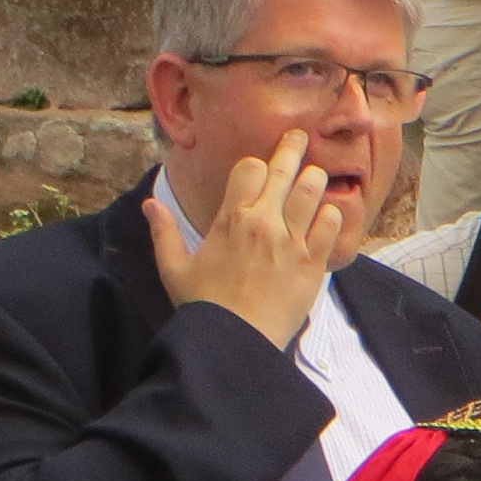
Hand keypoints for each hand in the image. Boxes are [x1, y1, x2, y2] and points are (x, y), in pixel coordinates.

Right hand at [148, 130, 353, 349]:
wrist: (234, 343)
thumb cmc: (203, 308)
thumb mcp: (174, 269)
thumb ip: (163, 232)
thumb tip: (149, 203)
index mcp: (231, 219)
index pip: (250, 167)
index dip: (256, 166)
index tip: (260, 169)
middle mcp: (264, 223)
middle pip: (284, 168)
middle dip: (292, 147)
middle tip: (298, 137)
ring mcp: (291, 241)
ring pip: (312, 188)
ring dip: (313, 179)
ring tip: (313, 176)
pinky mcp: (313, 262)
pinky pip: (330, 222)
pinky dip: (330, 214)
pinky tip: (324, 217)